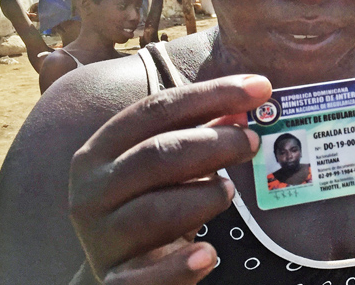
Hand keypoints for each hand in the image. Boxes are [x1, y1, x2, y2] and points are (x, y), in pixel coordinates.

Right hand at [68, 75, 269, 283]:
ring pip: (153, 211)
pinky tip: (209, 255)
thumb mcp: (169, 167)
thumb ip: (202, 134)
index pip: (157, 110)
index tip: (261, 88)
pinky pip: (143, 277)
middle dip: (214, 143)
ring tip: (228, 192)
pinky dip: (178, 266)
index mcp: (101, 151)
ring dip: (202, 197)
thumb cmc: (149, 203)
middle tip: (253, 141)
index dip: (211, 95)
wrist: (118, 272)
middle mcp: (93, 191)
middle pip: (156, 155)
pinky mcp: (116, 280)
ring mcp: (101, 238)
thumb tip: (244, 107)